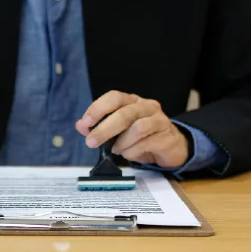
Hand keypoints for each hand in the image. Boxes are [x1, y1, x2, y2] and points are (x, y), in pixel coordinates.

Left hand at [75, 91, 189, 167]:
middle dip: (104, 129)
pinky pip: (146, 143)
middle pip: (124, 114)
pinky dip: (132, 151)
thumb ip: (98, 126)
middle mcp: (146, 106)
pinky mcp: (166, 136)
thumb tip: (80, 126)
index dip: (98, 108)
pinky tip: (128, 154)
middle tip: (91, 142)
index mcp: (132, 101)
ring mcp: (159, 120)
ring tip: (116, 150)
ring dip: (121, 142)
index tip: (86, 123)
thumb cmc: (141, 137)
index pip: (114, 97)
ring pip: (137, 128)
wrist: (170, 147)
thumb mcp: (118, 132)